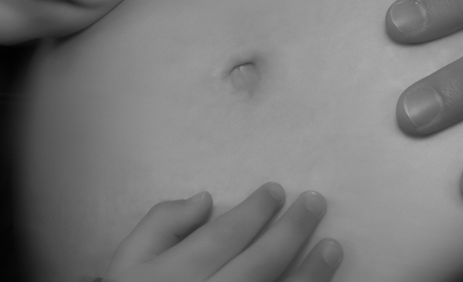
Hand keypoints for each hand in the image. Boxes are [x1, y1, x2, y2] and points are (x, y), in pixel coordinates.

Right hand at [103, 182, 342, 281]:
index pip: (223, 237)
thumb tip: (205, 199)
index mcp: (173, 276)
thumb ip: (161, 222)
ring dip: (311, 273)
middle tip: (316, 202)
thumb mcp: (129, 259)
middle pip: (258, 264)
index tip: (277, 190)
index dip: (254, 210)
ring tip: (333, 247)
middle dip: (291, 231)